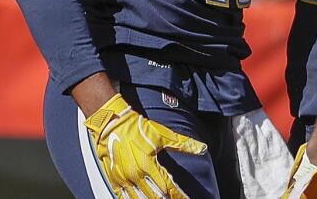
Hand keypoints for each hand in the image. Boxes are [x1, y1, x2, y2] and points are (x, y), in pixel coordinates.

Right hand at [83, 93, 206, 198]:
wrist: (112, 124)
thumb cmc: (138, 128)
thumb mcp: (163, 135)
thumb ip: (184, 144)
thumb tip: (203, 148)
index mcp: (148, 165)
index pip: (168, 186)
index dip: (177, 194)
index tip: (184, 198)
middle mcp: (135, 175)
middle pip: (154, 196)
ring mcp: (123, 178)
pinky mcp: (114, 179)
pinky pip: (123, 196)